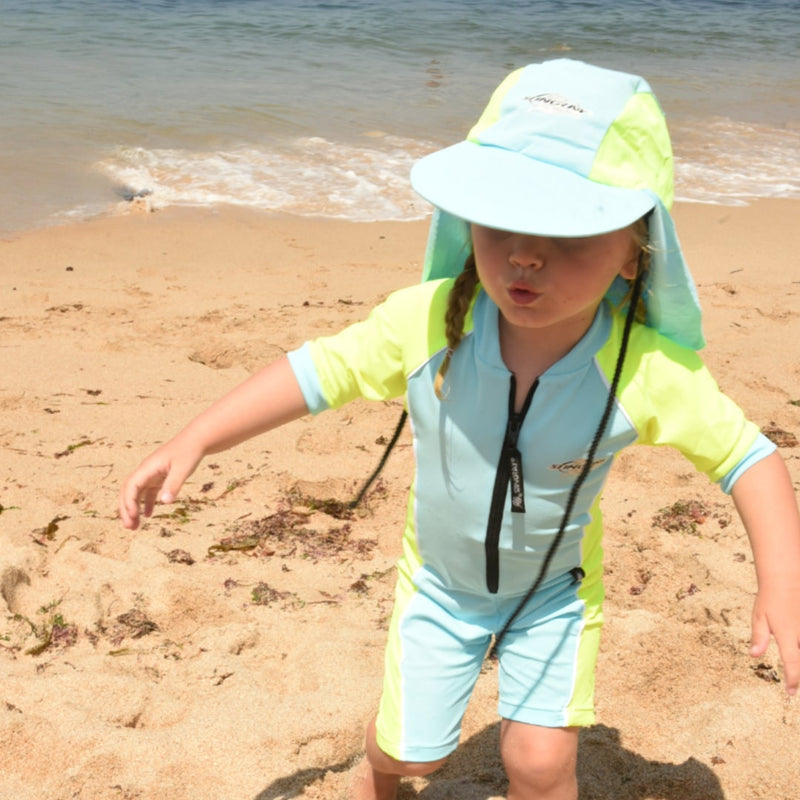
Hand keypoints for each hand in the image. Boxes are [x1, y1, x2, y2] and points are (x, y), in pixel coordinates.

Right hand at [118, 434, 203, 529]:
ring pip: (136, 493)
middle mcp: (146, 471)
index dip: (129, 502)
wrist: (197, 440)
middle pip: (128, 491)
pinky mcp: (159, 477)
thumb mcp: (183, 469)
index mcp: (148, 467)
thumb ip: (173, 484)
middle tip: (129, 527)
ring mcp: (151, 474)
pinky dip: (145, 504)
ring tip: (134, 527)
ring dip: (133, 509)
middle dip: (126, 509)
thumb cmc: (189, 452)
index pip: (131, 486)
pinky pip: (147, 492)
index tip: (133, 517)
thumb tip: (165, 502)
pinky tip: (148, 516)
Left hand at [750, 579, 799, 694]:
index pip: (792, 664)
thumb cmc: (770, 598)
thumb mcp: (759, 617)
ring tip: (795, 670)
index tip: (791, 693)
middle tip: (797, 685)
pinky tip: (795, 644)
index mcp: (787, 635)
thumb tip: (753, 656)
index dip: (792, 681)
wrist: (786, 578)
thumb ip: (759, 638)